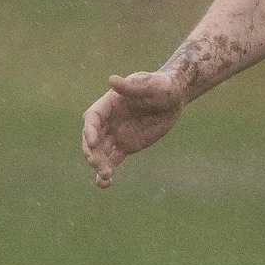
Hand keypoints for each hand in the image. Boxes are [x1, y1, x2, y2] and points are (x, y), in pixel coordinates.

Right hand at [80, 70, 186, 187]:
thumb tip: (112, 80)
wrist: (174, 98)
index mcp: (110, 103)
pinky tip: (105, 184)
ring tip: (105, 177)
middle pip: (92, 137)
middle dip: (91, 150)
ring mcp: (116, 134)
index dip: (90, 129)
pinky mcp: (126, 146)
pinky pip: (112, 161)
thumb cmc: (162, 86)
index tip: (93, 142)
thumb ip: (131, 86)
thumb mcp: (150, 85)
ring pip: (101, 152)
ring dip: (99, 164)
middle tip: (95, 162)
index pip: (93, 117)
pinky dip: (106, 172)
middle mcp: (109, 120)